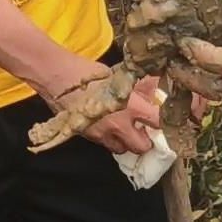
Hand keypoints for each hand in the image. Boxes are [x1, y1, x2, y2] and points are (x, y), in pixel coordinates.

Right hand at [37, 57, 159, 155]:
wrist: (58, 76)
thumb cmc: (88, 72)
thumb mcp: (118, 76)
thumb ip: (136, 89)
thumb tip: (152, 93)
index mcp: (130, 105)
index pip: (158, 123)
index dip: (162, 124)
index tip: (161, 120)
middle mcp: (119, 124)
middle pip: (142, 146)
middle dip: (145, 141)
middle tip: (144, 130)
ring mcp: (102, 133)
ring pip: (122, 149)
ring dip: (126, 142)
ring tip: (125, 130)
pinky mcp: (89, 137)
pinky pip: (105, 145)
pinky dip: (109, 139)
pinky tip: (108, 127)